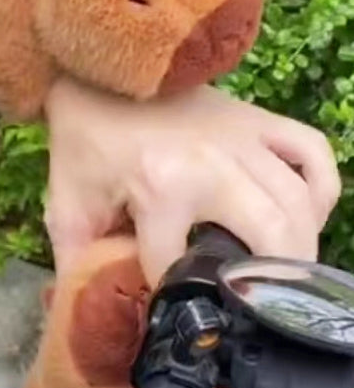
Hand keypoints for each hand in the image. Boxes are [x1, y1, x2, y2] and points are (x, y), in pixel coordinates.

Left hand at [44, 78, 340, 285]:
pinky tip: (302, 212)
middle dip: (271, 287)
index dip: (171, 299)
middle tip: (258, 308)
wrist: (95, 74)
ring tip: (282, 276)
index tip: (166, 307)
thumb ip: (76, 263)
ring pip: (300, 203)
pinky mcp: (256, 117)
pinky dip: (319, 187)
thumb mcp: (67, 205)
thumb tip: (81, 313)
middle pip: (274, 239)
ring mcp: (242, 138)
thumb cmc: (82, 141)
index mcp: (162, 188)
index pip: (180, 269)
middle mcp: (214, 165)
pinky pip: (311, 152)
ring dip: (300, 248)